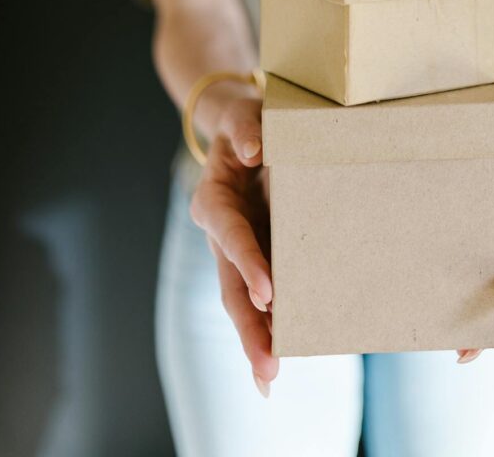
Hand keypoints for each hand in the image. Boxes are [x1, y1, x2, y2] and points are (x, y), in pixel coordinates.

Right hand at [188, 90, 277, 396]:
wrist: (244, 128)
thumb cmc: (248, 122)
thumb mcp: (245, 116)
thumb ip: (247, 127)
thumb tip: (254, 149)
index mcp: (214, 197)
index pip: (230, 233)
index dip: (248, 261)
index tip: (268, 292)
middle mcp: (220, 232)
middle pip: (230, 284)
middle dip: (248, 327)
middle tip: (267, 367)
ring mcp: (237, 249)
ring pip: (241, 299)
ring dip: (256, 338)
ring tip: (269, 378)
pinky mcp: (259, 255)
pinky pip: (262, 294)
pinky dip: (269, 326)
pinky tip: (278, 360)